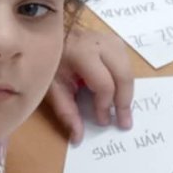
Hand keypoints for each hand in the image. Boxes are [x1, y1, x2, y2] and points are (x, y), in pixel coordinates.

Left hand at [44, 27, 133, 143]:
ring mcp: (108, 39)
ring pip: (128, 68)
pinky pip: (126, 62)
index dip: (105, 105)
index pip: (104, 84)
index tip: (102, 121)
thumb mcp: (52, 88)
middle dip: (125, 102)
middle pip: (123, 75)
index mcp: (81, 53)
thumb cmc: (48, 62)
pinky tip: (119, 91)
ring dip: (127, 91)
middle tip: (124, 122)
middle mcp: (99, 43)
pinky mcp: (112, 40)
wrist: (44, 35)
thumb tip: (78, 137)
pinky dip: (125, 80)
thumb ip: (67, 112)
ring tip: (123, 109)